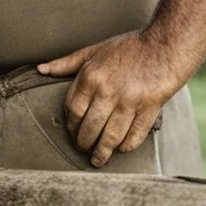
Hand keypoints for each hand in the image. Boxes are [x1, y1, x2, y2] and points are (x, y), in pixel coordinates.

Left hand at [37, 31, 176, 166]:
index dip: (72, 126)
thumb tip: (41, 70)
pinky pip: (134, 135)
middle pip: (90, 127)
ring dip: (102, 152)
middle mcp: (108, 90)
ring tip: (98, 159)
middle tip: (83, 149)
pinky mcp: (149, 109)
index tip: (73, 132)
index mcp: (91, 76)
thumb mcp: (94, 51)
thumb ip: (67, 63)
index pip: (74, 110)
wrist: (165, 46)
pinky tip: (121, 149)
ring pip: (110, 136)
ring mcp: (129, 101)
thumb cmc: (128, 48)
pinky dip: (126, 145)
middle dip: (84, 143)